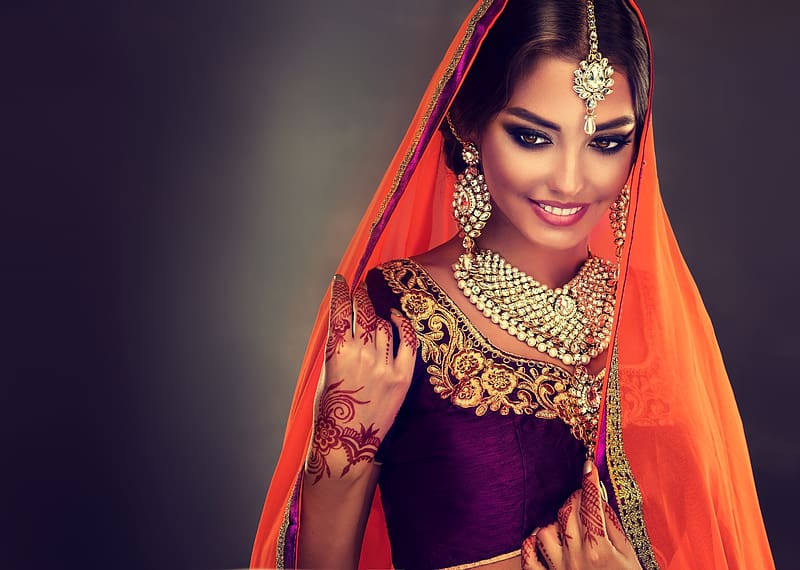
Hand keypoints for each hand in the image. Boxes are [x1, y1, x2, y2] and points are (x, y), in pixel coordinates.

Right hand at [305, 274, 416, 484]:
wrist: (347, 445)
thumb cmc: (330, 410)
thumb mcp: (325, 372)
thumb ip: (337, 346)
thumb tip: (347, 320)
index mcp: (337, 352)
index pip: (341, 310)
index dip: (341, 291)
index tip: (341, 280)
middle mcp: (362, 355)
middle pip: (364, 312)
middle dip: (360, 295)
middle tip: (359, 288)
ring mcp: (385, 365)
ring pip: (383, 324)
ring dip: (377, 312)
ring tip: (373, 306)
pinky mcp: (402, 377)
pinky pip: (407, 341)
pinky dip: (402, 325)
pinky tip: (396, 317)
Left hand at [521, 461, 641, 569]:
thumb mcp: (629, 554)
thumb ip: (612, 526)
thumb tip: (600, 498)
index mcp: (599, 548)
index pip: (590, 505)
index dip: (589, 482)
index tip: (587, 466)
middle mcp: (576, 556)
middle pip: (566, 512)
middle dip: (575, 499)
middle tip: (583, 499)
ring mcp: (558, 568)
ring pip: (545, 530)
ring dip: (554, 522)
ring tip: (567, 525)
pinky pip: (530, 556)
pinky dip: (533, 544)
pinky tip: (542, 539)